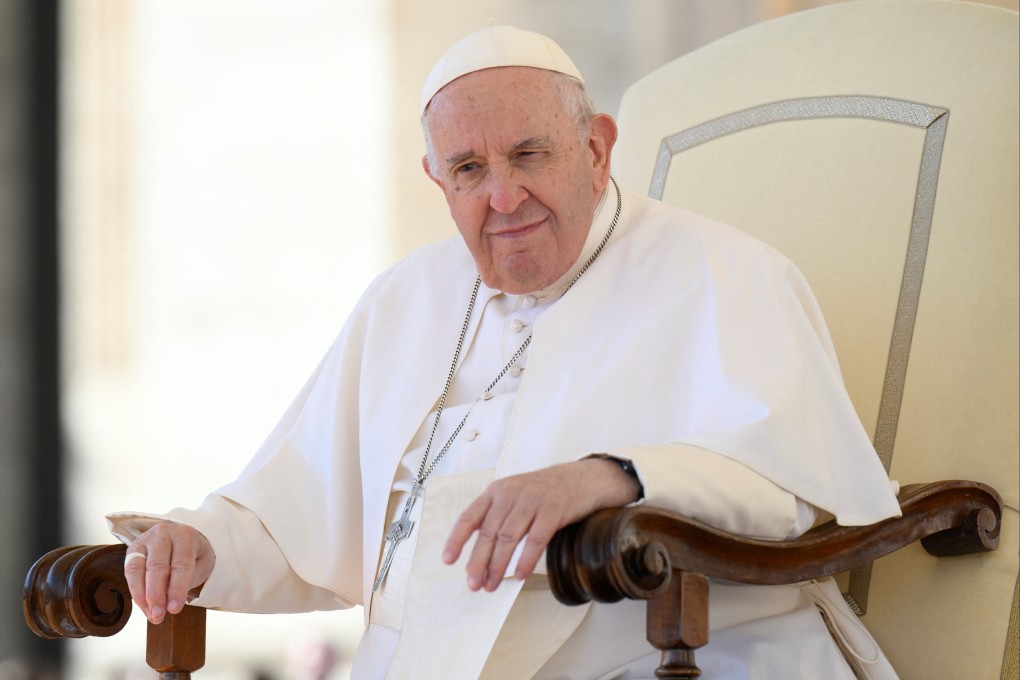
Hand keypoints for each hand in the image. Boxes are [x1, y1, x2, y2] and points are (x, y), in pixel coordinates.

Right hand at [123, 522, 214, 623]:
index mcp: (185, 535)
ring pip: (137, 569)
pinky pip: (130, 572)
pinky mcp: (132, 549)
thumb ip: (186, 580)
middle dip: (156, 594)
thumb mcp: (201, 565)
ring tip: (152, 615)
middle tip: (158, 615)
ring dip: (142, 596)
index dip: (177, 588)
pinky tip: (145, 606)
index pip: (180, 564)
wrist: (183, 539)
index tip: (174, 609)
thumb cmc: (194, 554)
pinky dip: (136, 592)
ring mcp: (145, 540)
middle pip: (157, 566)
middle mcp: (163, 533)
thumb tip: (167, 603)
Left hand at [442, 457, 640, 591]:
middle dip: (478, 562)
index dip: (457, 539)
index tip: (448, 559)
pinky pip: (535, 539)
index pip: (470, 515)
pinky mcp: (553, 509)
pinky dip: (525, 560)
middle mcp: (511, 493)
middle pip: (488, 532)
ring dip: (498, 566)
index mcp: (498, 490)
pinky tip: (520, 574)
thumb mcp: (517, 495)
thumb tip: (480, 551)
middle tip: (473, 583)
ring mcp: (532, 500)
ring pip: (508, 538)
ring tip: (492, 584)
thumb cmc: (548, 491)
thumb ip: (499, 515)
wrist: (584, 478)